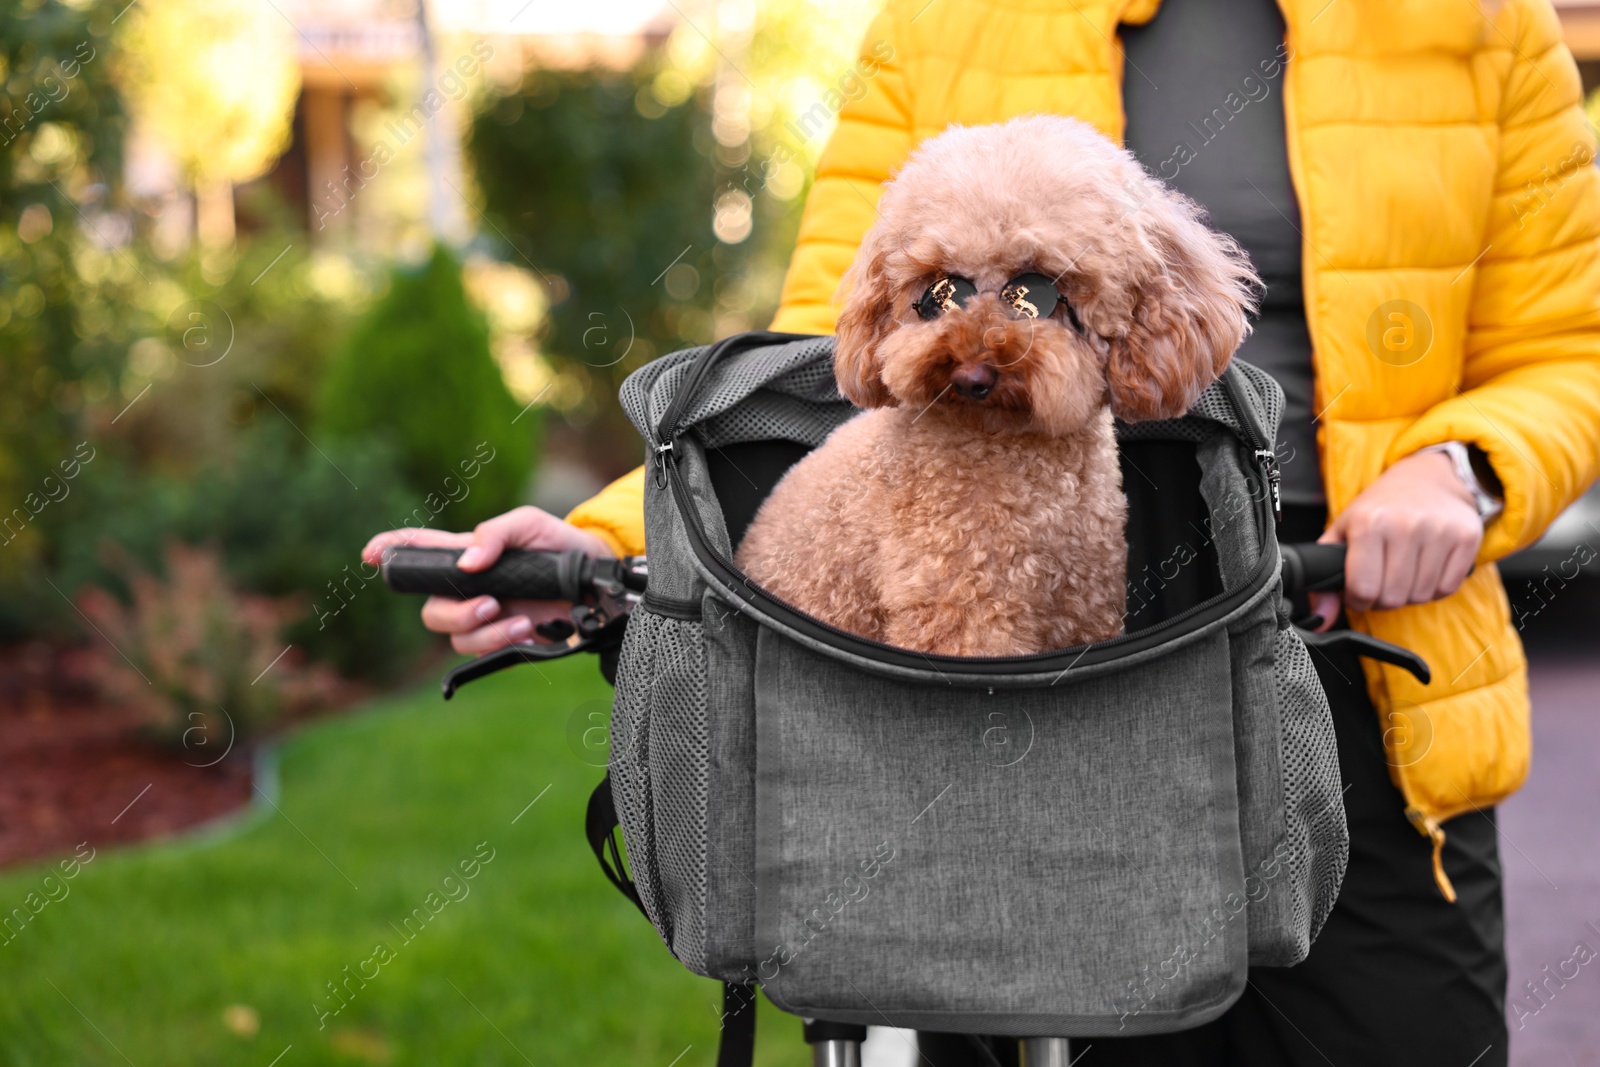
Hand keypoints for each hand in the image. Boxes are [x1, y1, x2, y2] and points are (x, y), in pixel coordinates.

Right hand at [361, 506, 613, 655]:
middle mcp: (468, 589)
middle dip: (453, 614)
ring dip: (485, 633)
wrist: (593, 576)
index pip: (418, 550)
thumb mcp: (527, 524)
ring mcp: (485, 616)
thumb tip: (467, 564)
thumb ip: (494, 534)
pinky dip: (502, 642)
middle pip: (432, 611)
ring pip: (456, 637)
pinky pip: (483, 652)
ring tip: (519, 619)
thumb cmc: (557, 543)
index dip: (389, 550)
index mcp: (465, 555)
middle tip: (488, 605)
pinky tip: (527, 628)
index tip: (369, 555)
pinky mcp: (505, 638)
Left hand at [1310, 450, 1482, 629]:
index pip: (1363, 589)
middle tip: (1382, 581)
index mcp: (1369, 523)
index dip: (1357, 600)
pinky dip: (1434, 588)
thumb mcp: (1342, 532)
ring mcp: (1439, 531)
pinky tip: (1425, 568)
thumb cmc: (1379, 509)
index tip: (1358, 591)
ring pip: (1421, 596)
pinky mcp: (1466, 537)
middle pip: (1393, 598)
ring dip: (1409, 593)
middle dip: (1383, 599)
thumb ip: (1325, 577)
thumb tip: (1321, 619)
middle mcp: (1405, 525)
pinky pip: (1448, 588)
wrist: (1426, 478)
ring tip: (1403, 571)